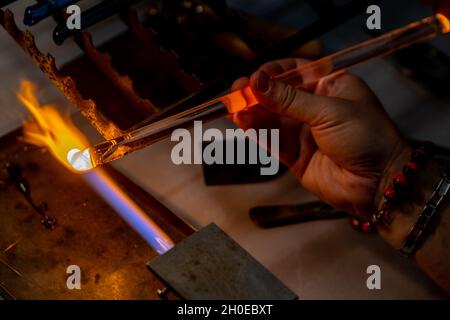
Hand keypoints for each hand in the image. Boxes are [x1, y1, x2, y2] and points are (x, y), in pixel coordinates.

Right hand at [232, 59, 409, 217]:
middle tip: (236, 93)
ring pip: (272, 119)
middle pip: (279, 96)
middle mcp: (316, 108)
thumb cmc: (367, 137)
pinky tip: (244, 124)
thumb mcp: (329, 111)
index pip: (295, 72)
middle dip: (257, 94)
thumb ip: (289, 99)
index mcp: (331, 86)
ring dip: (253, 114)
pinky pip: (273, 140)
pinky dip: (258, 132)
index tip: (254, 77)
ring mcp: (305, 133)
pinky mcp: (296, 156)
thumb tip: (258, 81)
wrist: (379, 182)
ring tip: (235, 109)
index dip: (273, 73)